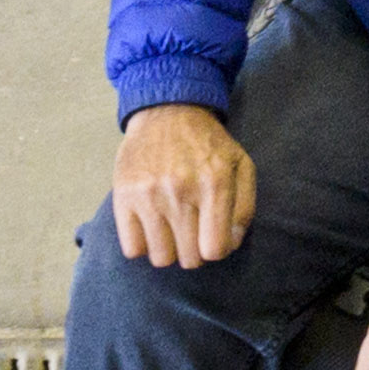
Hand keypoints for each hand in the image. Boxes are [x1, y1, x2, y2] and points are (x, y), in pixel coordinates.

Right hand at [110, 104, 253, 270]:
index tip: (213, 237)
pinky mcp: (124, 196)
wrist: (167, 111)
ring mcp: (149, 195)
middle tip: (192, 231)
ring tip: (172, 229)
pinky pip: (132, 248)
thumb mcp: (240, 165)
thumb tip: (229, 244)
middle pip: (189, 258)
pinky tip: (151, 226)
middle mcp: (181, 190)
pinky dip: (142, 245)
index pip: (215, 249)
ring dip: (169, 250)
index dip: (217, 250)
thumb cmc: (208, 144)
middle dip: (195, 251)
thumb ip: (244, 208)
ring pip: (161, 258)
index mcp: (214, 183)